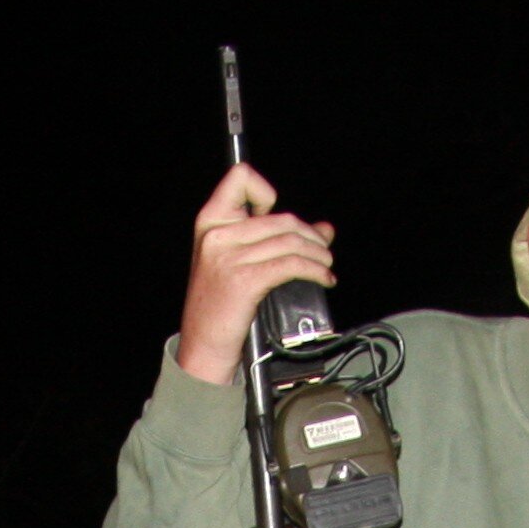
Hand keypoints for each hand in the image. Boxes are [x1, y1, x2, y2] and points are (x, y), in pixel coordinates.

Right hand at [175, 164, 336, 385]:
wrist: (202, 349)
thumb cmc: (219, 309)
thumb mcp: (238, 264)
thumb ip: (274, 240)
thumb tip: (323, 229)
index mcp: (210, 222)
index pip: (240, 178)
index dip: (265, 192)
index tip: (278, 216)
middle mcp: (218, 235)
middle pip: (281, 217)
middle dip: (311, 235)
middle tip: (323, 251)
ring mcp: (230, 257)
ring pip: (290, 241)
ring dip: (319, 254)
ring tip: (326, 266)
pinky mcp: (245, 280)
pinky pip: (292, 264)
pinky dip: (315, 270)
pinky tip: (323, 279)